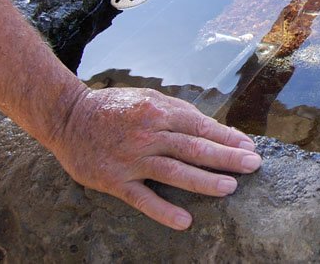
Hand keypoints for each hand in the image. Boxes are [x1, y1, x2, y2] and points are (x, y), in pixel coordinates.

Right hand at [48, 87, 260, 229]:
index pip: (201, 126)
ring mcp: (132, 159)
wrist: (67, 117)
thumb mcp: (148, 98)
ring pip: (175, 172)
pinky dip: (163, 211)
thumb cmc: (114, 106)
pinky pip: (143, 198)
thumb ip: (178, 111)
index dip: (227, 137)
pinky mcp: (115, 180)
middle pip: (194, 148)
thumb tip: (210, 127)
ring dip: (204, 181)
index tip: (249, 146)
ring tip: (229, 188)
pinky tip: (184, 221)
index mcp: (159, 111)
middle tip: (252, 165)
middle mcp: (148, 134)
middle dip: (227, 157)